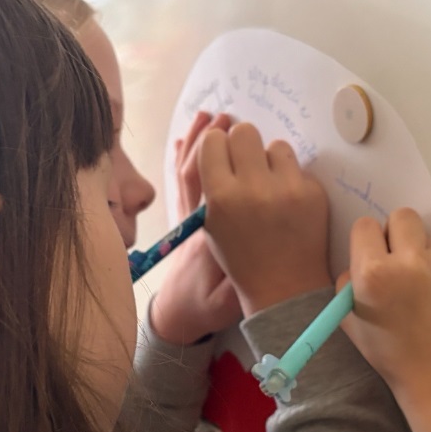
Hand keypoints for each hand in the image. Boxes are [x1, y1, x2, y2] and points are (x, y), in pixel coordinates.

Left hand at [148, 111, 241, 344]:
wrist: (177, 316)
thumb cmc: (206, 309)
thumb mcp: (228, 304)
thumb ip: (238, 287)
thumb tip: (252, 263)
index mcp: (213, 233)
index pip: (217, 190)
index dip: (227, 161)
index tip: (243, 137)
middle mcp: (199, 219)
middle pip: (200, 172)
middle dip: (213, 142)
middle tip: (227, 116)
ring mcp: (190, 215)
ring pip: (188, 172)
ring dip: (198, 142)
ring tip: (210, 115)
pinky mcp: (185, 217)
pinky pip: (181, 181)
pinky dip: (183, 157)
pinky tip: (188, 137)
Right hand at [199, 122, 331, 315]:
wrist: (284, 288)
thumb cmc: (242, 256)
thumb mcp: (212, 224)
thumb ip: (212, 183)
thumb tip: (219, 137)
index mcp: (221, 197)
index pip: (214, 140)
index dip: (218, 147)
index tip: (224, 158)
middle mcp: (253, 189)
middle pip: (245, 131)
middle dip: (244, 145)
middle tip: (247, 165)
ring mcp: (286, 189)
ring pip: (275, 145)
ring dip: (271, 161)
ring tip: (270, 187)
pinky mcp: (312, 193)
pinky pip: (298, 166)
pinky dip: (291, 179)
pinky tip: (288, 203)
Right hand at [339, 209, 430, 431]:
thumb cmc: (391, 353)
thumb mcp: (351, 320)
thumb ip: (350, 282)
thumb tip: (360, 258)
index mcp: (372, 274)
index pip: (365, 226)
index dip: (366, 241)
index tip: (372, 257)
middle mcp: (407, 261)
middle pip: (401, 216)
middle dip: (396, 233)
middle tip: (398, 259)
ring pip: (426, 236)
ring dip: (420, 252)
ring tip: (422, 285)